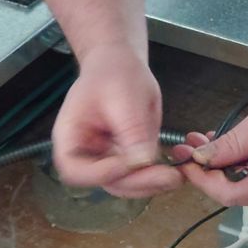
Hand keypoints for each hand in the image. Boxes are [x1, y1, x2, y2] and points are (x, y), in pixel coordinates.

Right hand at [51, 45, 182, 197]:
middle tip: (168, 177)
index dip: (101, 174)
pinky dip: (156, 176)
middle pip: (105, 182)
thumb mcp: (123, 97)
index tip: (130, 163)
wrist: (120, 63)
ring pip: (126, 184)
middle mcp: (86, 154)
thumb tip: (142, 161)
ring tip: (176, 176)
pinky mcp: (127, 156)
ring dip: (151, 184)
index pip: (75, 171)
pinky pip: (139, 174)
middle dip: (138, 183)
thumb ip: (131, 130)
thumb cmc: (113, 73)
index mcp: (70, 138)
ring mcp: (107, 158)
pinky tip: (177, 170)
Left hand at [179, 84, 247, 209]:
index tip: (183, 160)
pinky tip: (235, 148)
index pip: (226, 194)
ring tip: (209, 141)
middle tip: (191, 145)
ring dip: (224, 167)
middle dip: (208, 169)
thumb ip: (231, 145)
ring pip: (245, 189)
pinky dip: (243, 168)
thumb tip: (201, 160)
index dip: (200, 178)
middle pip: (234, 193)